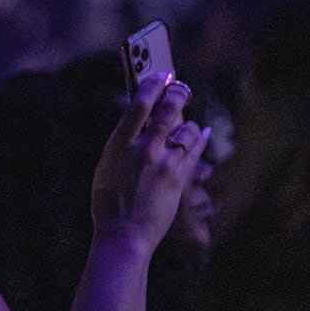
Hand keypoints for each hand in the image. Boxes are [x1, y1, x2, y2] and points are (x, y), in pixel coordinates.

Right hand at [91, 72, 208, 249]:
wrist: (124, 235)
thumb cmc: (109, 203)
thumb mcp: (107, 167)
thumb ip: (123, 144)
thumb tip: (139, 123)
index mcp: (118, 144)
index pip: (140, 102)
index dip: (153, 84)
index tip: (161, 75)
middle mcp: (143, 148)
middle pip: (169, 109)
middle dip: (177, 93)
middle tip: (180, 87)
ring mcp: (164, 162)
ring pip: (186, 129)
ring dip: (187, 123)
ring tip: (184, 124)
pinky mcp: (180, 177)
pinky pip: (195, 149)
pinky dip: (199, 138)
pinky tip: (202, 132)